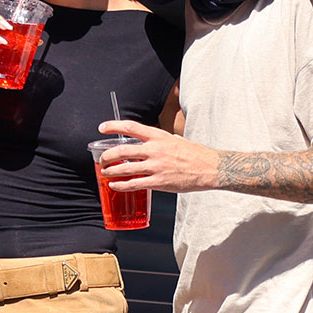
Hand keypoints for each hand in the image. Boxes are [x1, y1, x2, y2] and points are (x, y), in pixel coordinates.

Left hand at [96, 120, 218, 192]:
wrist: (210, 168)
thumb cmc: (195, 154)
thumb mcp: (175, 140)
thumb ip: (160, 141)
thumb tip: (148, 142)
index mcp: (159, 136)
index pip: (130, 127)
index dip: (113, 126)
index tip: (102, 128)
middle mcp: (155, 150)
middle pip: (122, 150)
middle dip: (107, 156)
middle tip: (102, 159)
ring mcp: (156, 167)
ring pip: (125, 169)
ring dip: (111, 171)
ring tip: (104, 173)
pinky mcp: (159, 182)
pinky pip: (135, 184)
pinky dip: (121, 185)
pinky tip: (115, 185)